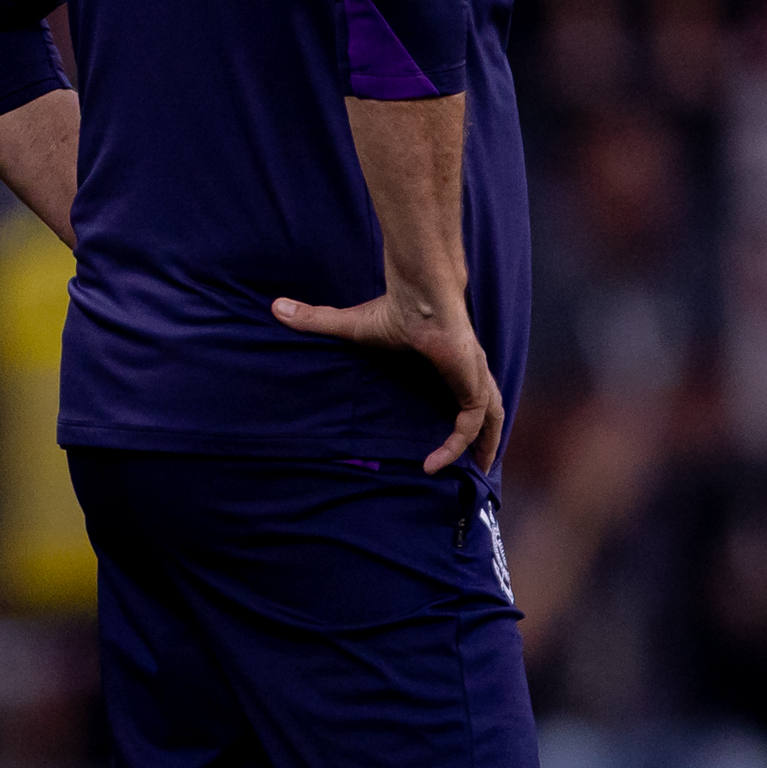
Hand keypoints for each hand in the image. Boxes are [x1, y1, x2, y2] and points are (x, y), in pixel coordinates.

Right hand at [270, 280, 503, 475]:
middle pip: (490, 408)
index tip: (451, 435)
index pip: (467, 391)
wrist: (420, 297)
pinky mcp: (470, 385)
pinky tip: (434, 464)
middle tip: (481, 462)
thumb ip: (317, 321)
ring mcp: (474, 378)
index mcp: (451, 361)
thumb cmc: (392, 309)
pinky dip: (456, 446)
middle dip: (490, 434)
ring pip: (490, 419)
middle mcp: (469, 371)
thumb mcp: (350, 326)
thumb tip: (276, 307)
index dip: (465, 414)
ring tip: (478, 470)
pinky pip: (468, 425)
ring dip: (487, 444)